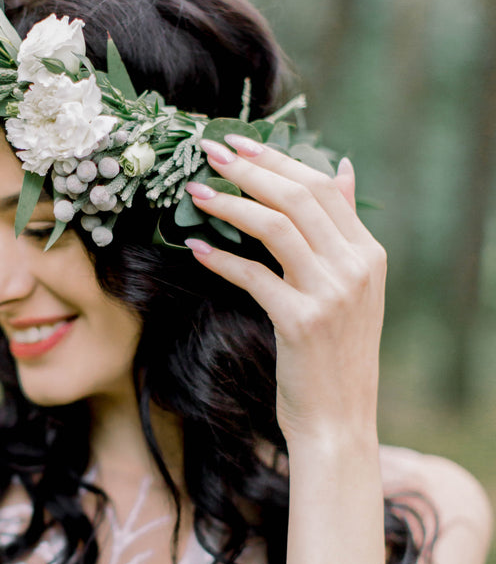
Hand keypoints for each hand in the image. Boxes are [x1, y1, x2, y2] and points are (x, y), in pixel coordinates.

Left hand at [185, 135, 385, 445]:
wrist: (338, 419)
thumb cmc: (336, 355)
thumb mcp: (353, 287)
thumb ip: (345, 228)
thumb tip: (342, 167)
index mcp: (369, 254)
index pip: (322, 188)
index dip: (278, 160)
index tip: (241, 144)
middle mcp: (355, 268)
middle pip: (298, 197)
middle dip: (250, 169)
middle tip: (210, 152)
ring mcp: (330, 294)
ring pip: (275, 226)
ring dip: (230, 203)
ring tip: (195, 192)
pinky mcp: (301, 322)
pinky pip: (254, 275)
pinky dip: (221, 258)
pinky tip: (197, 247)